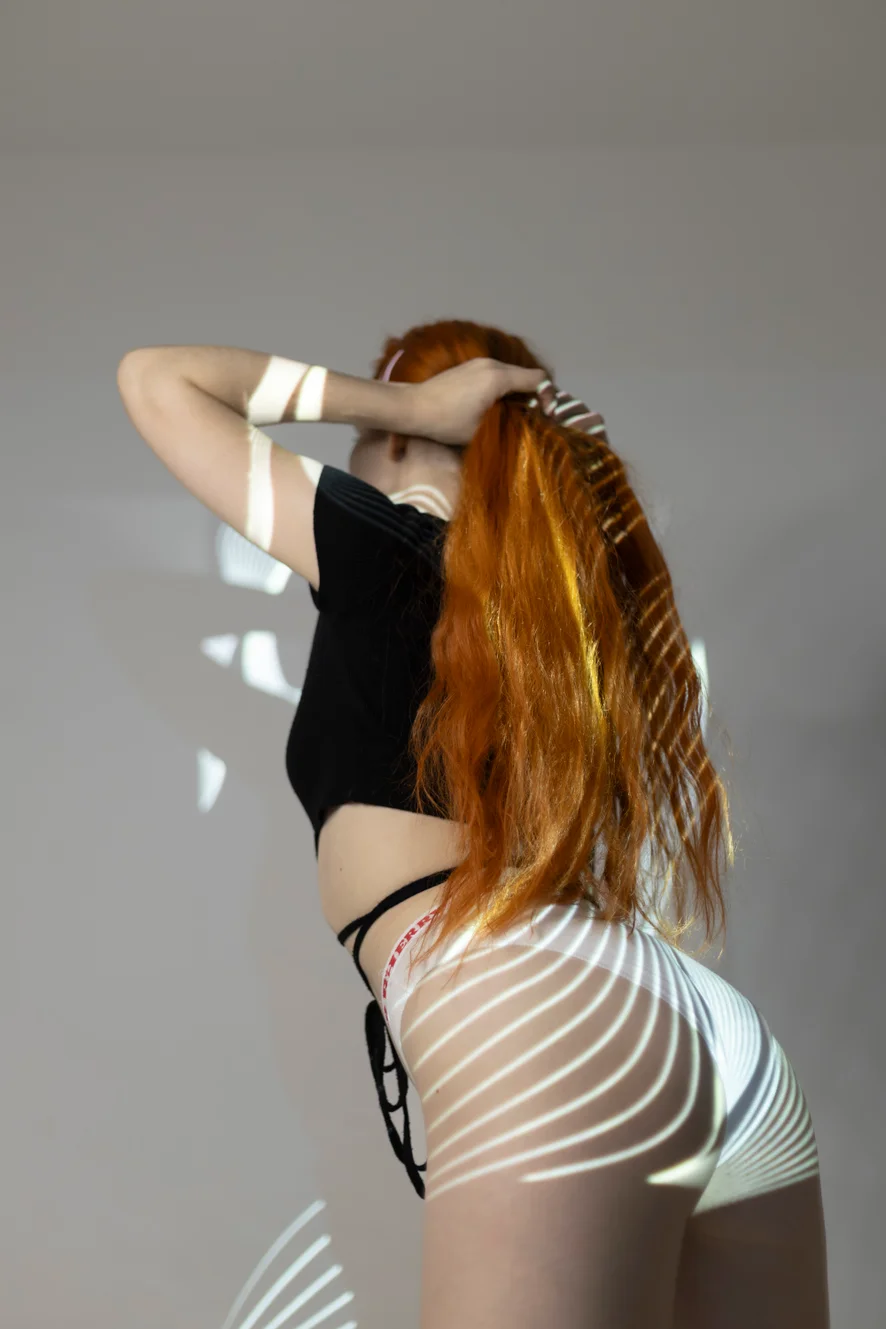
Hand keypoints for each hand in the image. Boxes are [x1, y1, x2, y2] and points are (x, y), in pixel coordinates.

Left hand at [408, 358, 546, 446]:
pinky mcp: (470, 367)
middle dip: (534, 395)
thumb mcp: (481, 429)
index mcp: (498, 377)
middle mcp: (491, 364)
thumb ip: (508, 422)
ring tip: (515, 415)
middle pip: (526, 375)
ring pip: (511, 374)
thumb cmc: (446, 421)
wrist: (412, 407)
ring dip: (518, 392)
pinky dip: (504, 388)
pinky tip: (496, 407)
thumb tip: (524, 423)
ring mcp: (479, 363)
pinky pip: (497, 375)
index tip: (545, 416)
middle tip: (534, 418)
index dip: (548, 396)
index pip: (538, 379)